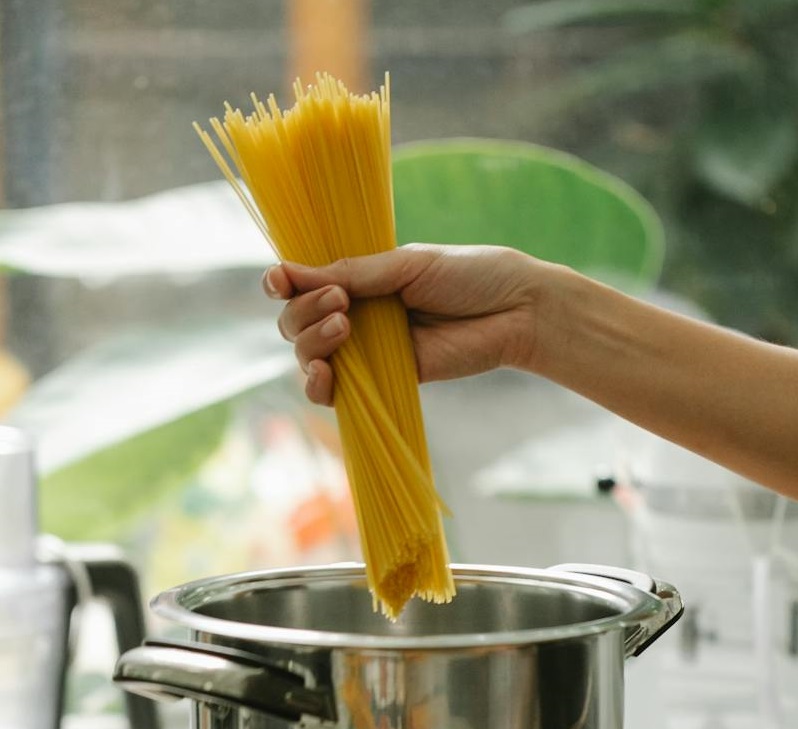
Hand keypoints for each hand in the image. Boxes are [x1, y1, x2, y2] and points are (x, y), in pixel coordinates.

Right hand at [268, 244, 545, 404]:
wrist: (517, 310)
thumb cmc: (471, 276)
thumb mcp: (407, 265)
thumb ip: (352, 272)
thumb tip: (286, 273)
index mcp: (360, 278)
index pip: (302, 284)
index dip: (282, 283)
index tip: (279, 281)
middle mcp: (358, 313)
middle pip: (295, 322)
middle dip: (304, 312)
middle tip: (342, 301)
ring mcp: (369, 349)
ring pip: (308, 355)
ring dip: (310, 342)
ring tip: (344, 325)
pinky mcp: (387, 381)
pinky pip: (337, 392)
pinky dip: (319, 385)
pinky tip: (325, 372)